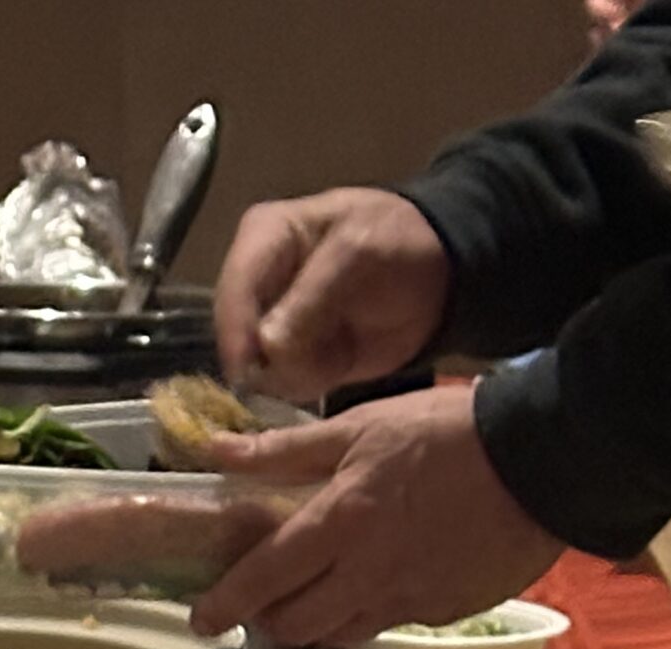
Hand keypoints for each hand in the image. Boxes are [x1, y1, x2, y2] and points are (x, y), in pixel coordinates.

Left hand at [186, 381, 563, 648]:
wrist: (541, 463)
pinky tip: (372, 584)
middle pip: (295, 623)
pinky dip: (364, 612)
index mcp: (340, 524)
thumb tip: (218, 453)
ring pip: (337, 633)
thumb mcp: (361, 425)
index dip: (225, 602)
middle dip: (267, 618)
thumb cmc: (448, 432)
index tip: (201, 616)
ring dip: (312, 623)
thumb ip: (286, 450)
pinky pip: (385, 623)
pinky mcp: (440, 613)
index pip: (264, 577)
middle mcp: (366, 575)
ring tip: (310, 595)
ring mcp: (405, 601)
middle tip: (260, 600)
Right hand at [215, 189, 449, 401]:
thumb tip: (267, 347)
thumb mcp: (355, 255)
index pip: (233, 291)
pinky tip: (338, 364)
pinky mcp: (294, 358)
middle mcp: (258, 284)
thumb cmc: (396, 243)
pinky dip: (309, 384)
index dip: (236, 335)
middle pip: (237, 337)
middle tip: (310, 366)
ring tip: (335, 356)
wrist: (437, 275)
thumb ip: (310, 300)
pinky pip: (284, 386)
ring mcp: (273, 326)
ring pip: (258, 368)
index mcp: (263, 239)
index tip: (248, 373)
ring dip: (293, 375)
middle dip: (267, 362)